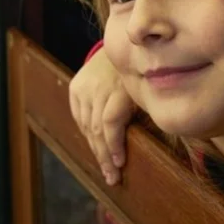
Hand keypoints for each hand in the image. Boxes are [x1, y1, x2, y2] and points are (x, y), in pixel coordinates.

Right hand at [69, 47, 135, 185]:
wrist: (122, 45)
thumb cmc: (144, 74)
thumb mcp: (148, 91)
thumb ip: (144, 113)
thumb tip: (146, 147)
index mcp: (121, 87)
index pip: (109, 121)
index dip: (113, 145)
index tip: (120, 164)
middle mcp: (99, 86)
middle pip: (96, 127)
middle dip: (104, 155)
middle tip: (112, 178)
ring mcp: (84, 86)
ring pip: (86, 125)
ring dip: (95, 148)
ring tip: (105, 167)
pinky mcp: (75, 87)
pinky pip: (79, 117)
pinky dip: (87, 133)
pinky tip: (96, 146)